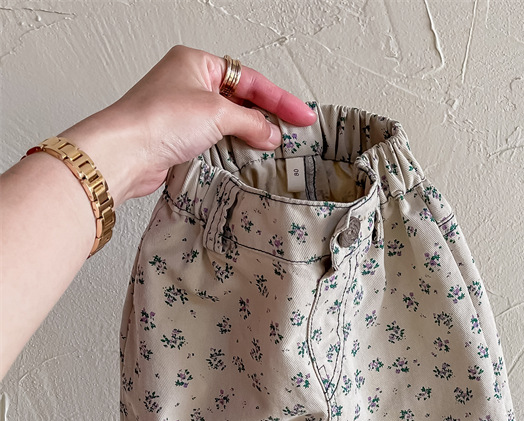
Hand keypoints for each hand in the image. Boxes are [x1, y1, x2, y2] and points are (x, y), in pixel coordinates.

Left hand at [57, 44, 316, 204]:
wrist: (125, 152)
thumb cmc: (157, 119)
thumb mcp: (217, 113)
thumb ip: (251, 122)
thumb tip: (272, 133)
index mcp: (197, 63)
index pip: (250, 80)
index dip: (280, 99)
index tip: (302, 116)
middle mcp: (188, 83)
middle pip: (241, 100)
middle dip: (265, 117)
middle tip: (290, 133)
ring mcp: (183, 112)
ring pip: (229, 123)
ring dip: (249, 137)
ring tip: (272, 148)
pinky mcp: (179, 140)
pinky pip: (216, 142)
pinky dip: (233, 150)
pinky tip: (246, 159)